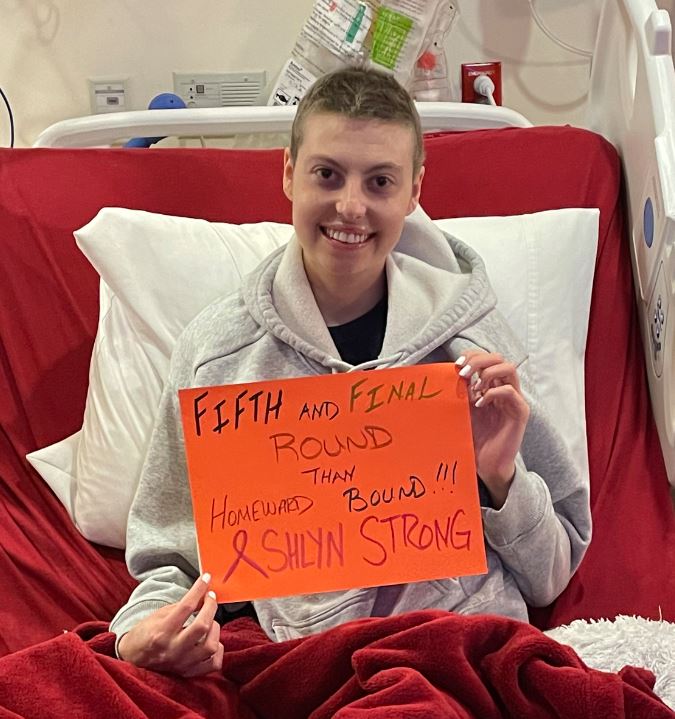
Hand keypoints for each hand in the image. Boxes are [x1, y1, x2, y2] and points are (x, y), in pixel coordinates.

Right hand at [117, 573, 222, 676]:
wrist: (132, 658)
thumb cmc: (145, 633)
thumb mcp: (159, 614)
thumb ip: (182, 606)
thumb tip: (203, 595)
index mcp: (162, 632)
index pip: (186, 607)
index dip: (199, 589)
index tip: (206, 578)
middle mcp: (173, 650)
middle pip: (202, 626)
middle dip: (211, 607)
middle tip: (211, 598)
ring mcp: (182, 663)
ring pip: (211, 646)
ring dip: (215, 629)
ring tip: (209, 622)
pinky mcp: (188, 673)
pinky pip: (213, 664)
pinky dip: (217, 650)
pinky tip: (211, 640)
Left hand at [456, 351, 529, 507]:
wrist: (486, 465)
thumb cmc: (475, 438)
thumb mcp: (463, 410)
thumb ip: (461, 392)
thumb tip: (449, 372)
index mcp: (492, 386)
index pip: (487, 358)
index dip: (472, 356)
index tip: (456, 365)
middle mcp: (505, 389)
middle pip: (499, 358)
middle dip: (478, 360)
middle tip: (462, 373)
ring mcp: (514, 400)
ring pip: (509, 369)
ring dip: (487, 373)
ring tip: (473, 388)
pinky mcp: (520, 412)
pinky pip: (510, 392)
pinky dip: (492, 393)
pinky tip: (480, 404)